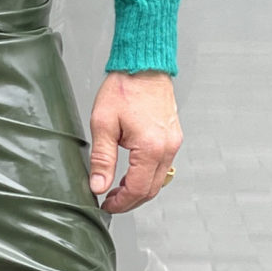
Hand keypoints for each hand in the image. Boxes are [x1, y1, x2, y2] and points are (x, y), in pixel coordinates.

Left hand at [88, 71, 181, 213]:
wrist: (144, 65)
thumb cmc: (125, 87)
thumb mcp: (103, 124)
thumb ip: (102, 159)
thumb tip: (98, 186)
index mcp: (150, 147)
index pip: (138, 189)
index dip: (121, 203)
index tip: (106, 205)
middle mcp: (167, 148)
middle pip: (151, 189)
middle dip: (130, 200)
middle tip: (110, 202)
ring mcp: (173, 143)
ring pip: (159, 180)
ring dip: (139, 189)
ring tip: (117, 189)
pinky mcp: (173, 137)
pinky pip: (163, 166)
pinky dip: (148, 175)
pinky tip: (132, 173)